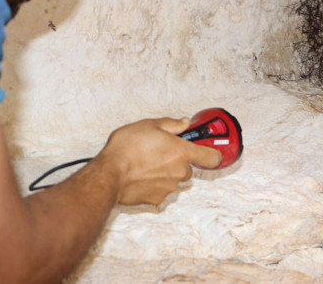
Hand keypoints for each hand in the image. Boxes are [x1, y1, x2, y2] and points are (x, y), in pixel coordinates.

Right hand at [95, 117, 222, 205]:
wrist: (109, 175)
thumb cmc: (127, 148)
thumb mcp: (149, 125)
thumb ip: (172, 124)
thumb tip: (185, 123)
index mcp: (182, 152)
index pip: (212, 158)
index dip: (213, 154)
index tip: (208, 151)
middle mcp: (179, 172)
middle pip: (187, 168)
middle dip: (176, 161)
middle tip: (159, 152)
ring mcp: (169, 188)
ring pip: (173, 179)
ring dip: (164, 173)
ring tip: (145, 164)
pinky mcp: (157, 199)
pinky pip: (161, 190)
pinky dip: (154, 184)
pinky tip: (140, 176)